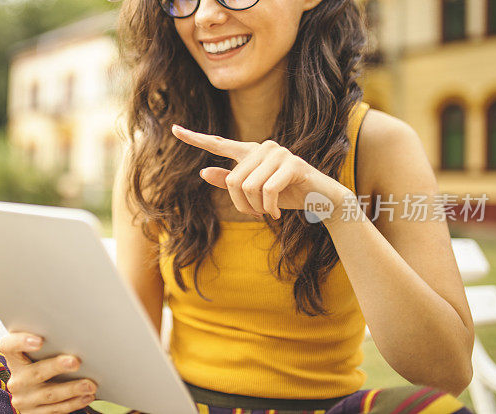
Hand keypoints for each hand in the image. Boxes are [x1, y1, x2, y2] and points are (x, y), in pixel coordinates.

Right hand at [0, 332, 97, 413]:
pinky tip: (87, 396)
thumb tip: (77, 333)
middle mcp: (17, 380)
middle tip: (75, 362)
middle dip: (57, 367)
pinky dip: (74, 403)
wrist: (32, 395)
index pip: (9, 346)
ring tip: (90, 384)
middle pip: (36, 372)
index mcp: (14, 359)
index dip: (21, 342)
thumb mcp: (37, 355)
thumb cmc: (41, 365)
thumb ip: (49, 345)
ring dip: (72, 389)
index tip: (39, 341)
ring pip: (49, 395)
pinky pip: (55, 409)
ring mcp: (24, 399)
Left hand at [171, 124, 347, 219]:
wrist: (321, 200)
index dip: (195, 138)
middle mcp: (263, 147)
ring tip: (268, 211)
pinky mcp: (293, 164)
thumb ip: (230, 182)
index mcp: (250, 152)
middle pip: (232, 180)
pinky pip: (266, 191)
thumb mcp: (254, 193)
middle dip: (242, 205)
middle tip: (257, 213)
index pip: (218, 144)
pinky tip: (276, 213)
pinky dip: (268, 208)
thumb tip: (203, 173)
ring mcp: (279, 153)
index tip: (174, 129)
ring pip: (247, 187)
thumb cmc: (286, 195)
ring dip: (256, 208)